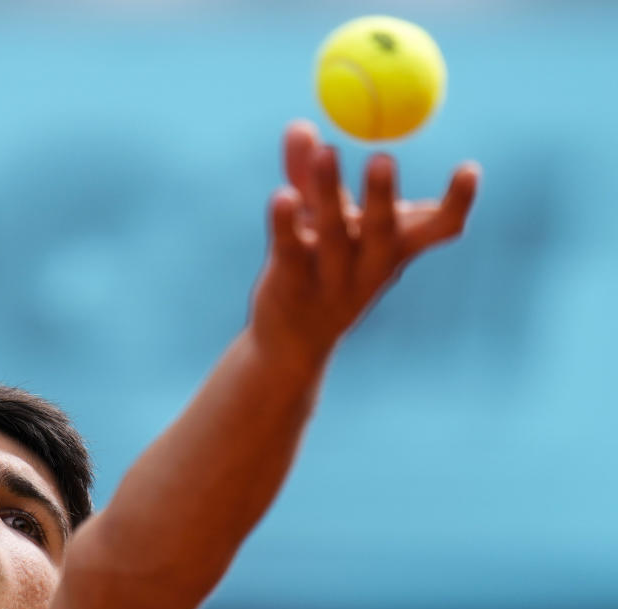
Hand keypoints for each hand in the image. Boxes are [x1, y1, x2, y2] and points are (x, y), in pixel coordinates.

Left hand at [249, 120, 480, 371]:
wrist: (292, 341)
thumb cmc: (319, 268)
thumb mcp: (321, 220)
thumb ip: (308, 174)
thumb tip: (299, 124)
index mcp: (394, 248)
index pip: (438, 229)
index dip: (457, 203)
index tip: (469, 169)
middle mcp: (369, 266)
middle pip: (382, 230)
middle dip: (384, 195)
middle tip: (383, 156)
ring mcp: (332, 281)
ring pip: (333, 235)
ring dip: (329, 192)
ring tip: (325, 152)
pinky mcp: (292, 288)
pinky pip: (289, 251)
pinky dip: (284, 223)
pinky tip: (282, 195)